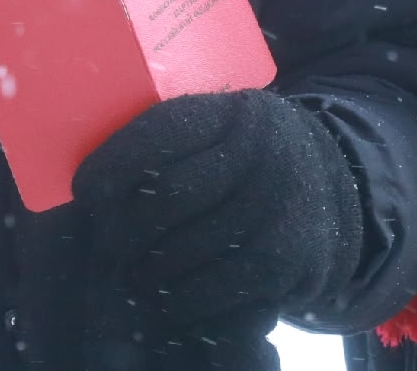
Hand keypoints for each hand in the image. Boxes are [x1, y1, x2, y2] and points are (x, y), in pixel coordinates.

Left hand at [73, 90, 362, 327]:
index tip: (85, 190)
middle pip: (167, 198)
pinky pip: (214, 289)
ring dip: (146, 274)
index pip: (161, 134)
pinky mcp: (287, 258)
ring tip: (134, 278)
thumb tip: (87, 184)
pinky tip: (168, 302)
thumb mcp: (220, 129)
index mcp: (233, 113)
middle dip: (123, 231)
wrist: (331, 186)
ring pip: (184, 250)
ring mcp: (278, 206)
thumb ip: (171, 143)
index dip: (112, 165)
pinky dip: (180, 303)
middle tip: (107, 250)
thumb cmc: (246, 161)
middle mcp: (262, 152)